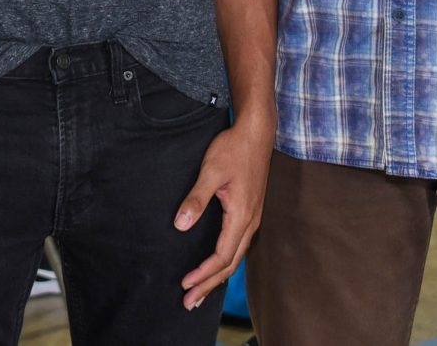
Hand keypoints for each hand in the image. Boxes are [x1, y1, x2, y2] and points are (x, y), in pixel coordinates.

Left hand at [175, 123, 268, 310]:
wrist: (256, 133)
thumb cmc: (233, 149)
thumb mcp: (211, 172)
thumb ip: (196, 199)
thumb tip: (180, 225)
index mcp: (241, 216)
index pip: (221, 256)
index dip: (203, 273)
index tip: (185, 285)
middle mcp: (250, 222)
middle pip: (230, 264)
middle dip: (209, 285)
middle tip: (189, 302)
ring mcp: (252, 218)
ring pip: (235, 256)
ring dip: (217, 276)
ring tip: (200, 292)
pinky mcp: (250, 212)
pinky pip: (238, 246)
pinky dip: (225, 262)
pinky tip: (216, 265)